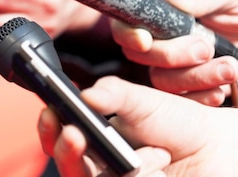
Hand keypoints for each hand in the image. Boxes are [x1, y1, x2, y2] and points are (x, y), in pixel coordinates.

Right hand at [38, 76, 237, 176]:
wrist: (214, 146)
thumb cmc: (175, 122)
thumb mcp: (140, 100)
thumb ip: (111, 93)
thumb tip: (85, 95)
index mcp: (91, 135)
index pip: (58, 135)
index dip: (48, 127)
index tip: (50, 113)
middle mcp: (98, 162)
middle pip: (67, 163)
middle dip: (66, 149)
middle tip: (75, 135)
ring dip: (111, 163)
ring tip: (140, 148)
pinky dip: (141, 173)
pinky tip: (158, 159)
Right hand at [110, 0, 237, 104]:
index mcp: (164, 5)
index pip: (128, 20)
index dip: (129, 33)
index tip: (145, 41)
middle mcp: (164, 34)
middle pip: (139, 53)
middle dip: (169, 55)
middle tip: (203, 48)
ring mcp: (178, 60)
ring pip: (160, 78)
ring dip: (191, 77)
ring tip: (227, 68)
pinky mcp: (193, 83)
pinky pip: (181, 98)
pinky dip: (200, 97)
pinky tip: (221, 88)